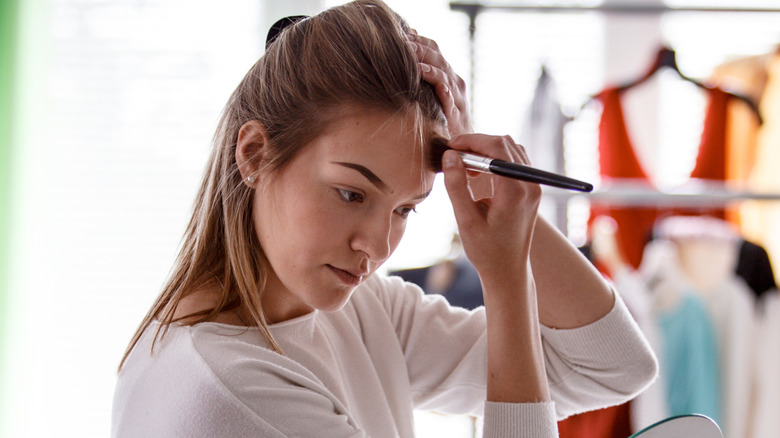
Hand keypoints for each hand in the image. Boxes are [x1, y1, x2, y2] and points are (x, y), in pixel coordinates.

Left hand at [407, 30, 471, 137]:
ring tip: (417, 66)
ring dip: (431, 70)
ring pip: (445, 78)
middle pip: (438, 60)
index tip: (402, 35)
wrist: (462, 142)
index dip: (419, 40)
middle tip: (404, 45)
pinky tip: (440, 89)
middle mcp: (453, 81)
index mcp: (446, 72)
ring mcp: (457, 97)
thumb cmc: (442, 114)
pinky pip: (452, 103)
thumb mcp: (431, 90)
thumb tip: (408, 45)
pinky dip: (446, 95)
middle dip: (421, 51)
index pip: (434, 49)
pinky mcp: (457, 115)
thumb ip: (422, 70)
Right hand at [440, 134, 540, 275]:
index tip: (451, 147)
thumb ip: (457, 186)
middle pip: (505, 144)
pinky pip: (515, 162)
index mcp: (515, 192)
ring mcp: (533, 187)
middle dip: (477, 144)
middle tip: (454, 157)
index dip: (472, 141)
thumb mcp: (465, 221)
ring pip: (511, 150)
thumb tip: (450, 156)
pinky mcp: (531, 190)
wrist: (508, 271)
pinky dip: (496, 160)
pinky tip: (479, 175)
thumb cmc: (486, 251)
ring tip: (465, 168)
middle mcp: (530, 185)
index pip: (496, 148)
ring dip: (486, 151)